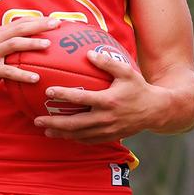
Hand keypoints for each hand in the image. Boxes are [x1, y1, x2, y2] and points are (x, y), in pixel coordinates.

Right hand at [0, 17, 55, 96]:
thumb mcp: (1, 50)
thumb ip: (16, 45)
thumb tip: (42, 42)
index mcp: (0, 34)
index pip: (21, 22)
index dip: (39, 19)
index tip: (57, 19)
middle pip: (19, 29)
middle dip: (39, 25)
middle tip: (56, 24)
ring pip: (13, 45)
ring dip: (31, 44)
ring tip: (48, 45)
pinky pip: (8, 71)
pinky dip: (23, 74)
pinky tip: (36, 78)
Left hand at [33, 49, 161, 142]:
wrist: (155, 111)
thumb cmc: (139, 88)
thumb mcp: (126, 72)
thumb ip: (107, 62)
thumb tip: (88, 54)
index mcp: (108, 101)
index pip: (81, 98)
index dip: (63, 95)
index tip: (49, 91)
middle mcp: (105, 118)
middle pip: (74, 123)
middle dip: (54, 123)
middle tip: (37, 120)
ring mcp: (107, 130)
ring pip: (79, 135)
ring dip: (61, 134)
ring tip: (45, 131)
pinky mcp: (109, 137)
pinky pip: (88, 140)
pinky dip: (74, 139)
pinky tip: (64, 136)